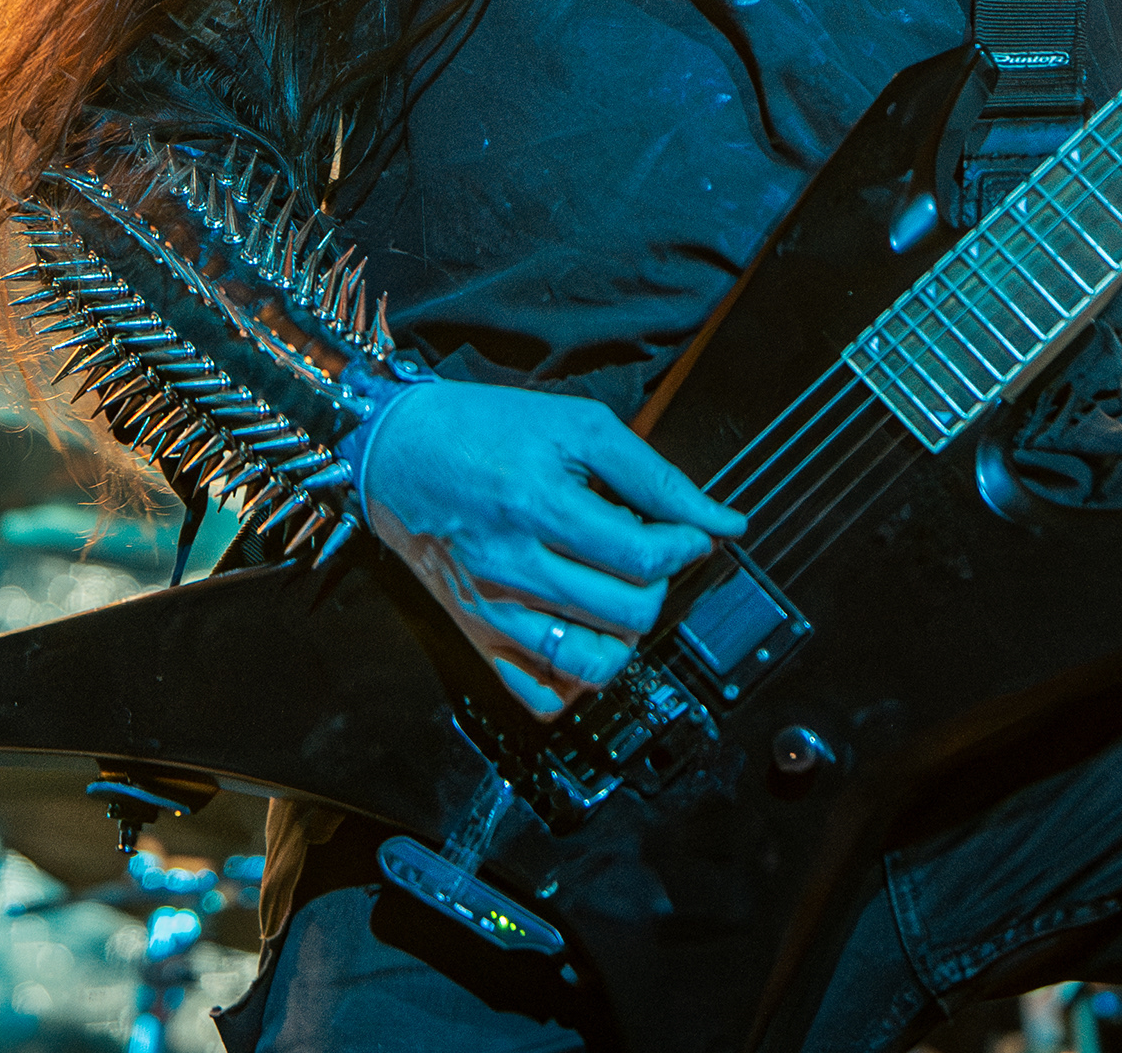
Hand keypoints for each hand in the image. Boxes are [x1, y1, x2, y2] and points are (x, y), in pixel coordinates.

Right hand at [361, 381, 743, 717]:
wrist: (397, 451)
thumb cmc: (489, 429)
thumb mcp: (578, 427)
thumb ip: (655, 475)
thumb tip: (724, 521)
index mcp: (540, 505)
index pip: (643, 556)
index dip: (686, 545)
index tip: (688, 531)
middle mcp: (514, 566)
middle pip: (627, 613)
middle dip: (659, 586)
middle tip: (649, 556)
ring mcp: (493, 610)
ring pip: (592, 664)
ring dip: (626, 635)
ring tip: (618, 596)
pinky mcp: (477, 636)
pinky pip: (539, 694)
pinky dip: (575, 680)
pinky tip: (583, 635)